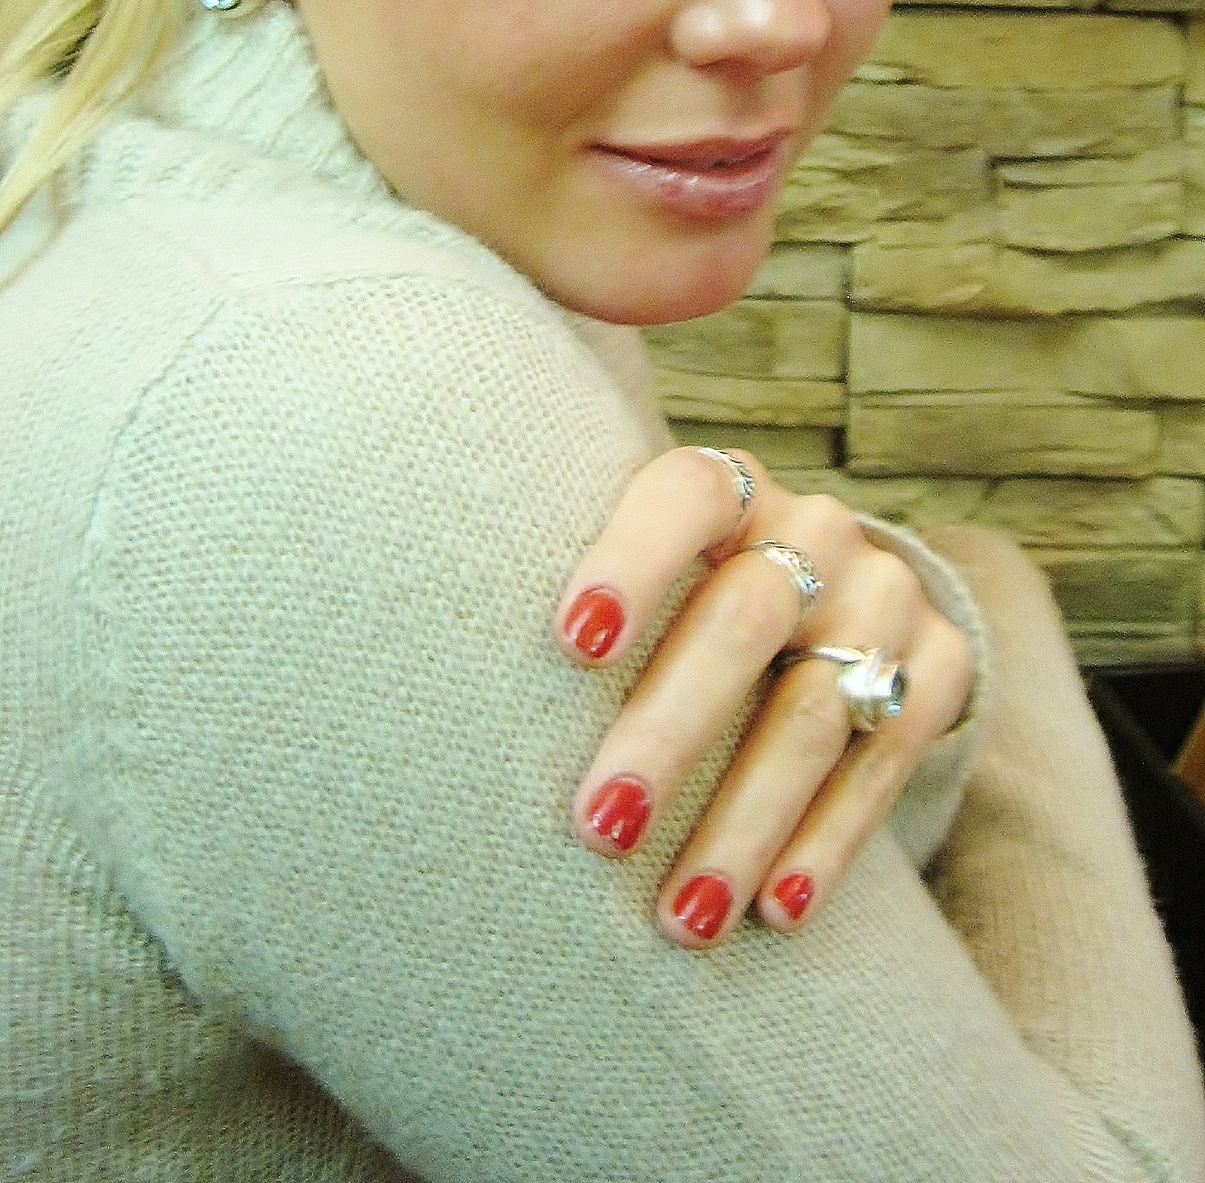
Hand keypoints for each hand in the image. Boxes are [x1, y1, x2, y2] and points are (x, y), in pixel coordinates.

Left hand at [553, 445, 973, 945]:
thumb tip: (463, 703)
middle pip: (744, 621)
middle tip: (599, 826)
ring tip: (680, 914)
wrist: (839, 597)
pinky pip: (880, 765)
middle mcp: (815, 530)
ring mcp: (884, 596)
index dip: (631, 560)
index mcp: (728, 489)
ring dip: (741, 823)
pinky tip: (776, 910)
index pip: (684, 496)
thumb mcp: (654, 572)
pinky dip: (825, 845)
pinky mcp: (940, 668)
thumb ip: (593, 608)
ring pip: (810, 713)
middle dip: (669, 730)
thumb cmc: (688, 598)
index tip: (571, 643)